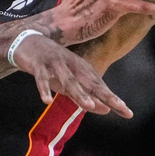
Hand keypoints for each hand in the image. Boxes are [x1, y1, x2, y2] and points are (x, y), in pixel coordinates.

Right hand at [12, 34, 131, 116]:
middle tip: (117, 107)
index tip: (127, 113)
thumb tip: (106, 110)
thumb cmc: (52, 65)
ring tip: (88, 105)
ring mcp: (55, 63)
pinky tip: (47, 100)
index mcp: (81, 68)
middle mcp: (72, 64)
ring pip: (68, 79)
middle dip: (103, 94)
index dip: (113, 99)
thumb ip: (86, 96)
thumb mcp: (69, 82)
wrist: (27, 42)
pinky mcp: (39, 64)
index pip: (100, 87)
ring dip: (78, 92)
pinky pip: (42, 78)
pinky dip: (44, 88)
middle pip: (89, 82)